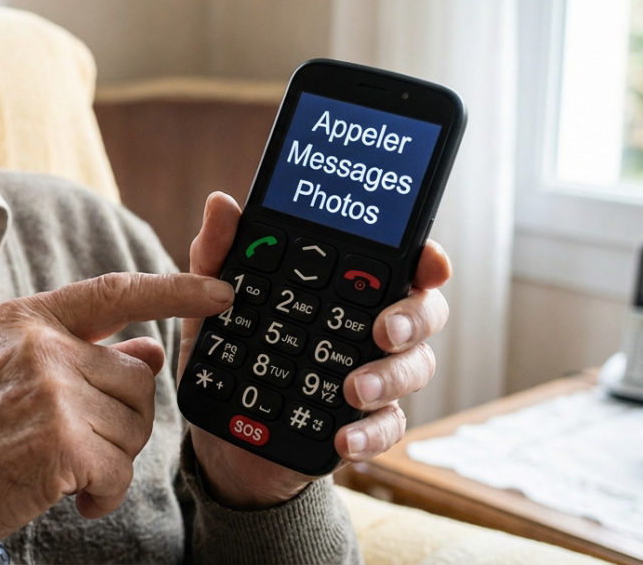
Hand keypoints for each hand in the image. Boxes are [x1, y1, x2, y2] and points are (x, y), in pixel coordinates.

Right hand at [0, 272, 233, 562]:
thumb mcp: (10, 373)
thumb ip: (77, 354)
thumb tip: (148, 349)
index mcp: (29, 318)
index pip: (116, 292)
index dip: (175, 290)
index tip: (221, 291)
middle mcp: (42, 344)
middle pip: (138, 379)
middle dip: (121, 422)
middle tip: (73, 444)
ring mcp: (51, 391)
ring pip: (134, 428)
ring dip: (109, 461)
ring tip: (59, 468)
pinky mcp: (60, 442)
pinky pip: (120, 472)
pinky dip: (102, 495)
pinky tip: (68, 496)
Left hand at [178, 192, 451, 507]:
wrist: (220, 432)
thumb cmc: (230, 351)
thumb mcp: (213, 302)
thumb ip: (218, 254)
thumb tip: (221, 203)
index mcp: (345, 288)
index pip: (397, 263)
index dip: (425, 259)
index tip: (429, 265)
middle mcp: (371, 328)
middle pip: (422, 313)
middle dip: (412, 318)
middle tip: (383, 330)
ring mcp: (374, 376)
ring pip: (412, 369)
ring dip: (389, 378)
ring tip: (353, 389)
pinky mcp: (364, 424)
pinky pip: (386, 427)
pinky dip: (370, 433)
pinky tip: (344, 438)